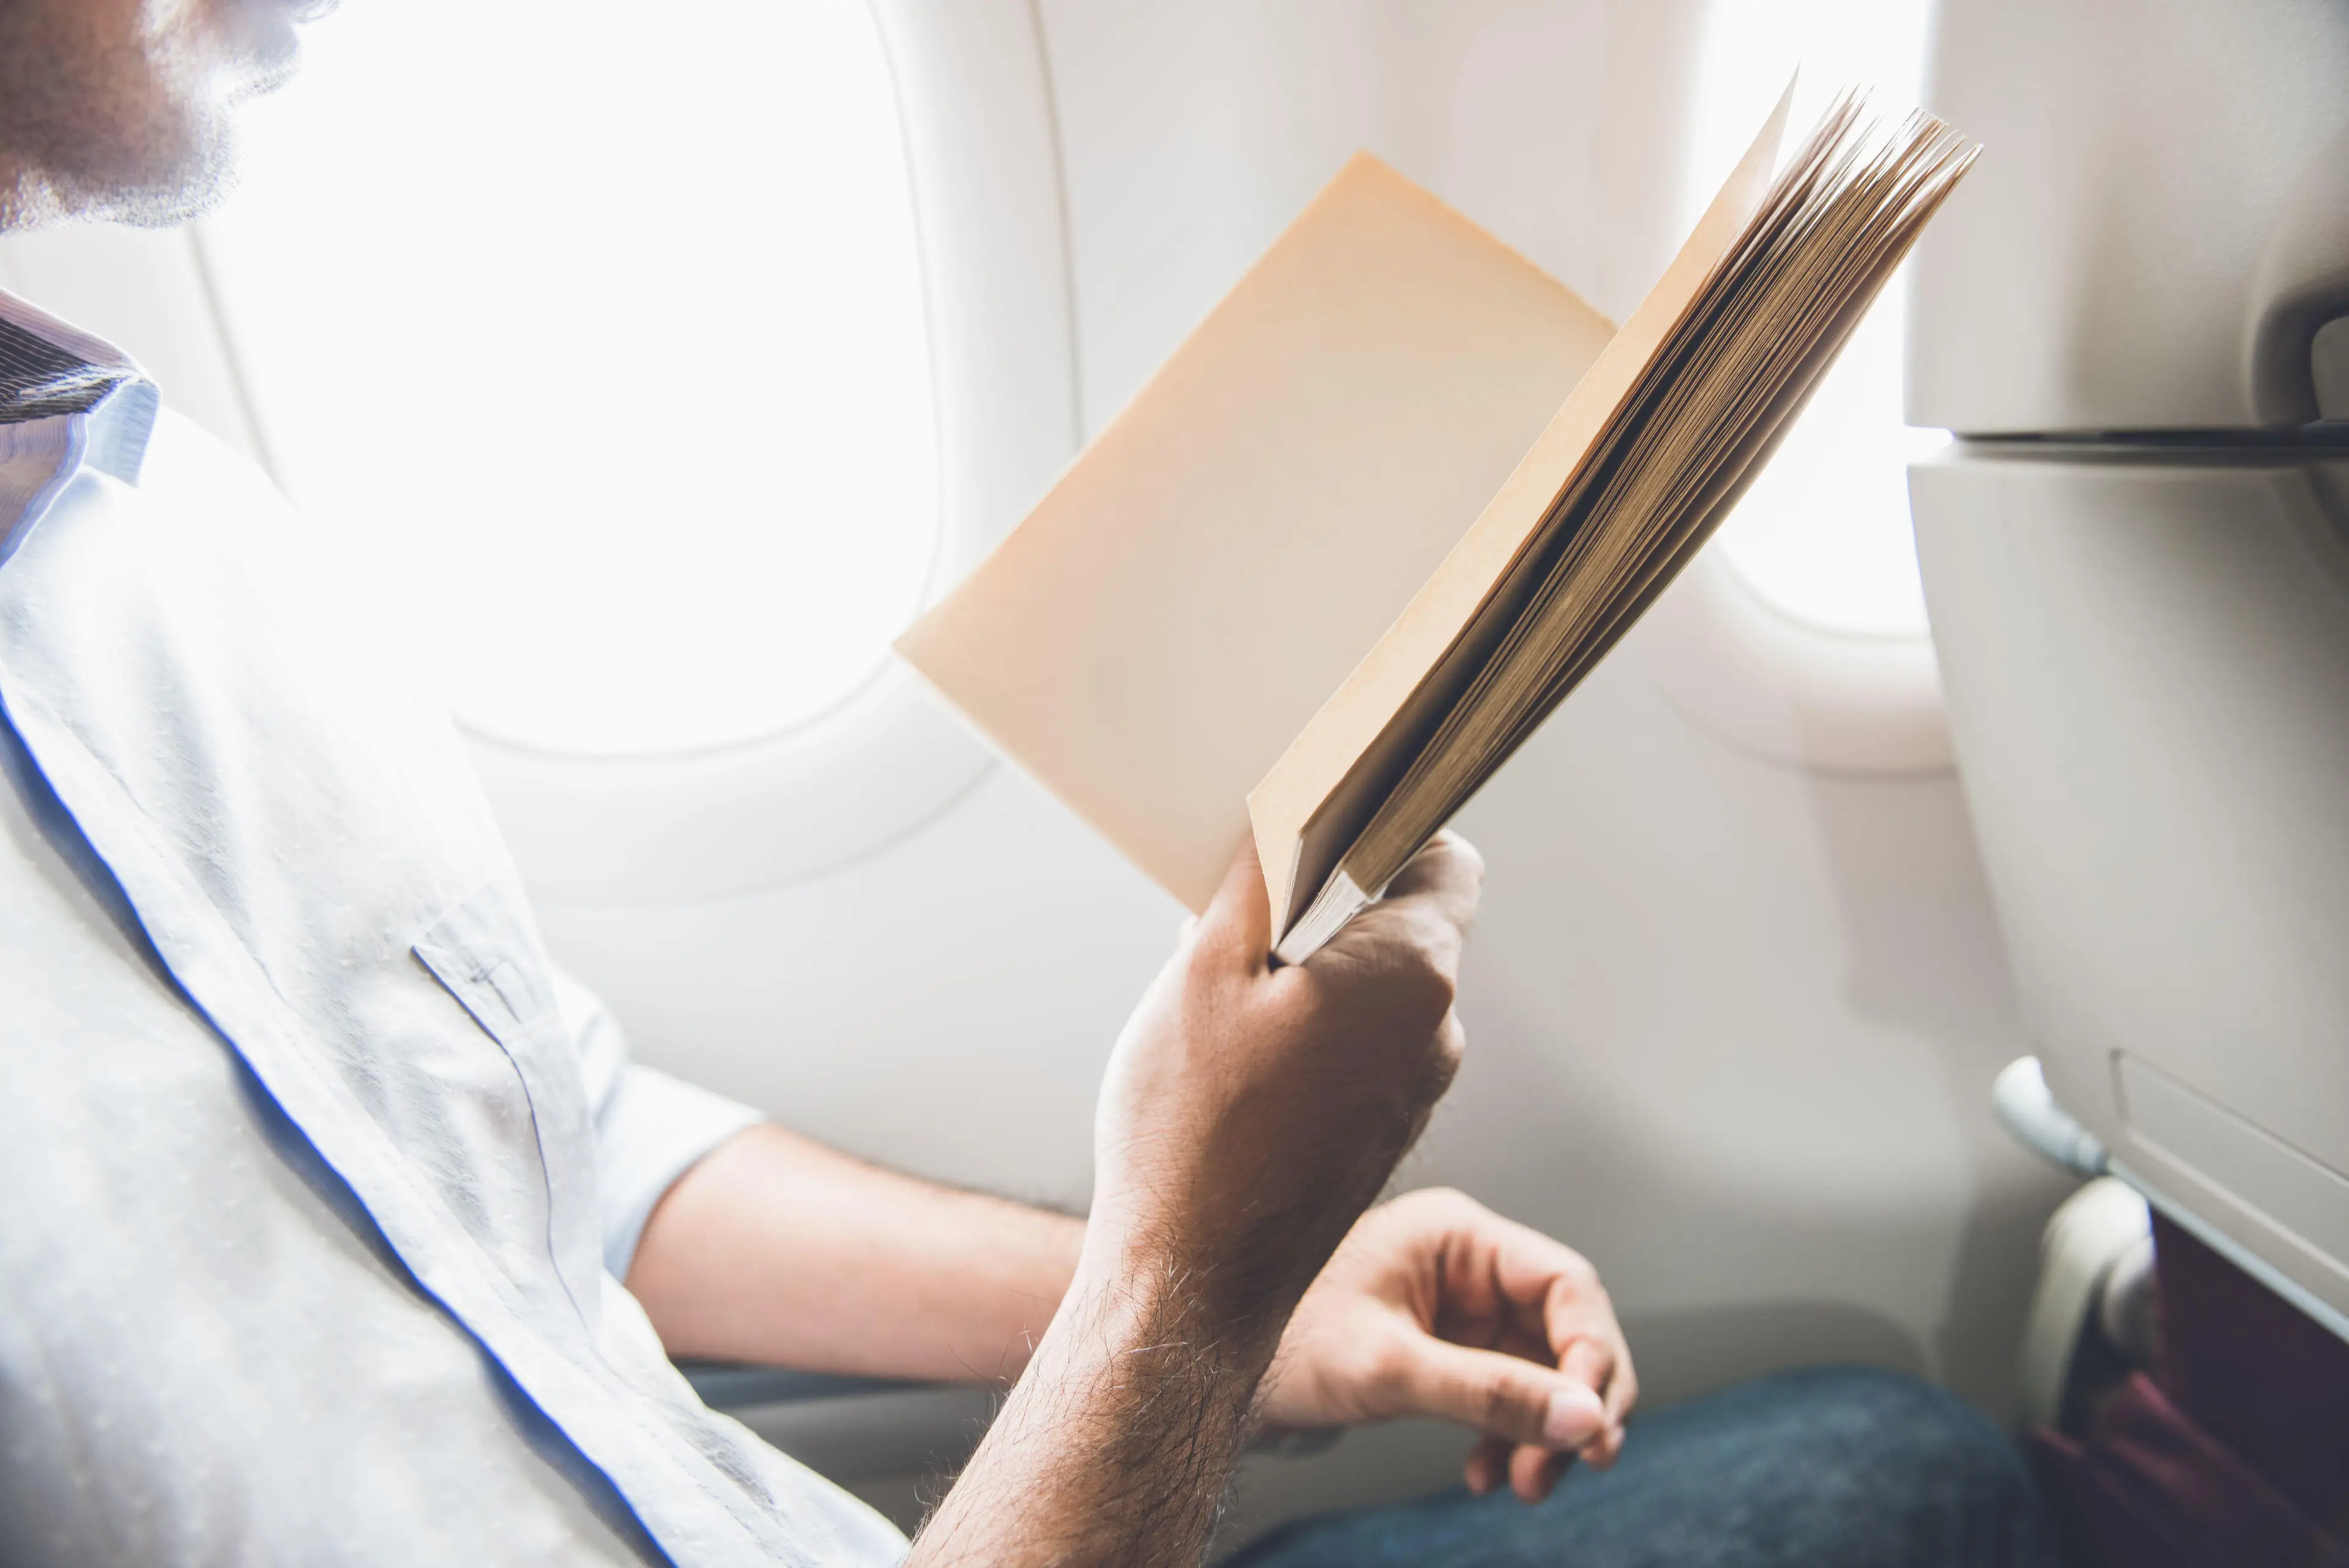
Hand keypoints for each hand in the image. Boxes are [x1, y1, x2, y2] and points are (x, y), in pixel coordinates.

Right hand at [909, 837, 1483, 1564]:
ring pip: (1373, 996)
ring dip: (1312, 984)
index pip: (1444, 861)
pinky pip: (1360, 1056)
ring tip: (1227, 1017)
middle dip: (1327, 915)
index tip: (1318, 840)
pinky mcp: (1384, 1137)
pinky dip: (1312, 1044)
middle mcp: (1436, 1034)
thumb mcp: (1203, 967)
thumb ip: (1260, 875)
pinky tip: (1240, 1074)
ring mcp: (1416, 1094)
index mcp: (1413, 975)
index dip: (1385, 835)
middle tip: (1238, 937)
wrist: (1191, 1281)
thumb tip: (1290, 813)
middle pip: (1401, 927)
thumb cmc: (1192, 1129)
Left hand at [1260, 1188, 1636, 1503]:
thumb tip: (1584, 1421)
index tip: (1592, 1427)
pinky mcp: (1443, 1347)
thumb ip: (1489, 1393)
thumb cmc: (1280, 1340)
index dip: (1593, 1356)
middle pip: (1564, 1330)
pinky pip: (1504, 1391)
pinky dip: (1507, 1435)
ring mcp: (1457, 1306)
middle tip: (1573, 1468)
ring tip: (1527, 1485)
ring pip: (1541, 1369)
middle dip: (1574, 1404)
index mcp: (1456, 1235)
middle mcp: (1466, 1263)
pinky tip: (1485, 1473)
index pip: (1566, 1284)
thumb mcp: (1388, 1369)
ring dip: (1544, 1431)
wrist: (1211, 1363)